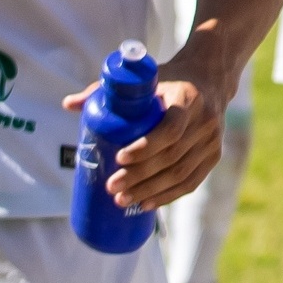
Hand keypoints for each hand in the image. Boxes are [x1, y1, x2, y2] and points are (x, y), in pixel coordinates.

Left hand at [62, 40, 231, 210]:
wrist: (210, 78)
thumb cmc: (169, 79)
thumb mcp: (146, 78)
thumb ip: (108, 90)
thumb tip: (69, 104)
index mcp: (188, 97)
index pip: (170, 129)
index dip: (146, 147)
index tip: (119, 158)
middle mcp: (205, 120)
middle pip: (172, 157)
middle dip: (140, 177)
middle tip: (111, 187)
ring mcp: (212, 140)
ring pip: (180, 174)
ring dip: (150, 191)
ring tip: (122, 200)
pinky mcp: (214, 155)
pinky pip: (190, 182)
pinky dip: (167, 196)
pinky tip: (146, 204)